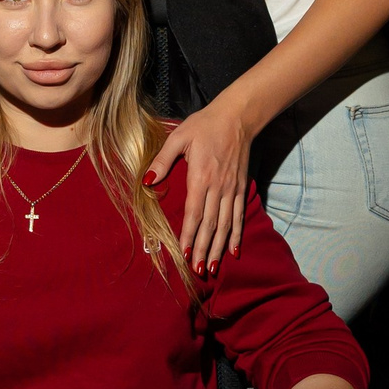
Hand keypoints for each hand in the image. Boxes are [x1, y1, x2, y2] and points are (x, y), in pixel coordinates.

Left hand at [144, 91, 252, 273]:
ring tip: (212, 268)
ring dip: (218, 248)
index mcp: (201, 177)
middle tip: (197, 271)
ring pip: (225, 225)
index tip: (184, 253)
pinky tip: (233, 251)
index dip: (189, 234)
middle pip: (210, 225)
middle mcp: (218, 187)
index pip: (194, 212)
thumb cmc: (204, 125)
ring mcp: (232, 189)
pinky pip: (238, 216)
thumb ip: (163, 160)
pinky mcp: (241, 188)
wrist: (237, 117)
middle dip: (202, 249)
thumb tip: (147, 181)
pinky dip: (236, 235)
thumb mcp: (178, 137)